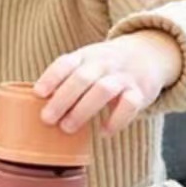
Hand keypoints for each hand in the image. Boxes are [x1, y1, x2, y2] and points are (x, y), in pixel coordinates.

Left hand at [33, 31, 181, 135]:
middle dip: (62, 99)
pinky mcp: (140, 91)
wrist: (149, 54)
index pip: (66, 63)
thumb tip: (36, 107)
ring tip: (67, 128)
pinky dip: (115, 120)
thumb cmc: (107, 67)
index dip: (51, 77)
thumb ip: (67, 80)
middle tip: (47, 119)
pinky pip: (129, 105)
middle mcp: (104, 63)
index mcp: (86, 56)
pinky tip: (103, 132)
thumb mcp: (87, 63)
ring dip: (83, 110)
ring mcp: (124, 77)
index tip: (38, 94)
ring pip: (103, 90)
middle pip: (82, 78)